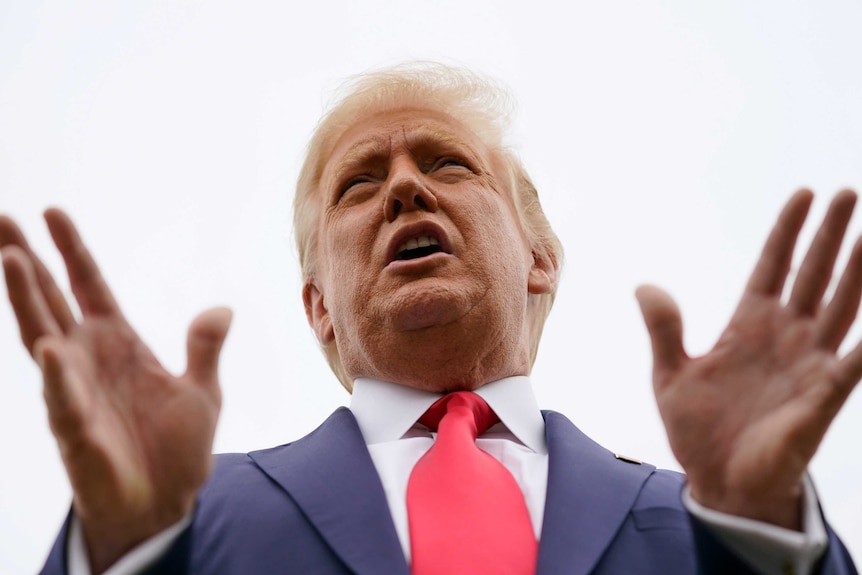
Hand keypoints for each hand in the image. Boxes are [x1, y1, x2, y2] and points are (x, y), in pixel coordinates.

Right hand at [0, 209, 231, 572]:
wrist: (164, 504)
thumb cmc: (175, 449)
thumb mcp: (202, 391)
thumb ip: (204, 349)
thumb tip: (222, 309)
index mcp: (119, 344)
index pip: (89, 286)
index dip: (72, 251)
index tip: (52, 211)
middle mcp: (89, 359)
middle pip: (51, 301)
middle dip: (27, 261)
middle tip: (4, 219)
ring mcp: (76, 391)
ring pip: (43, 336)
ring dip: (28, 300)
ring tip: (11, 258)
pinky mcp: (77, 430)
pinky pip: (64, 399)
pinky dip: (58, 375)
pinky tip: (50, 348)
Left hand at [636, 189, 861, 529]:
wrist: (718, 483)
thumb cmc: (697, 430)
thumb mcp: (670, 374)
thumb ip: (663, 330)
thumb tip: (644, 285)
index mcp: (747, 326)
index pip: (772, 267)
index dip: (788, 233)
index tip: (802, 195)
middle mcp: (783, 338)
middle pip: (811, 276)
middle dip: (829, 236)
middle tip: (847, 193)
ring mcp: (807, 364)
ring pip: (839, 307)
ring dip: (856, 272)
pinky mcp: (823, 397)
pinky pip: (856, 362)